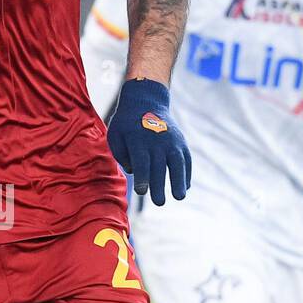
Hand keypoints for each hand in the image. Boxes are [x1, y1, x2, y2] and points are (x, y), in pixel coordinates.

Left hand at [106, 77, 190, 205]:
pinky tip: (185, 187)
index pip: (141, 161)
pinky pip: (186, 159)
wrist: (146, 100)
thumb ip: (121, 154)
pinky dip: (187, 173)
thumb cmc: (126, 124)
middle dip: (159, 185)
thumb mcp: (115, 134)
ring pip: (177, 162)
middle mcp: (157, 140)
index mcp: (138, 140)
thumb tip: (132, 171)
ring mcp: (171, 140)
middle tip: (159, 202)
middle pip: (159, 166)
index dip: (142, 177)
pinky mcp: (181, 142)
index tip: (142, 191)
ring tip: (179, 197)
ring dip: (179, 180)